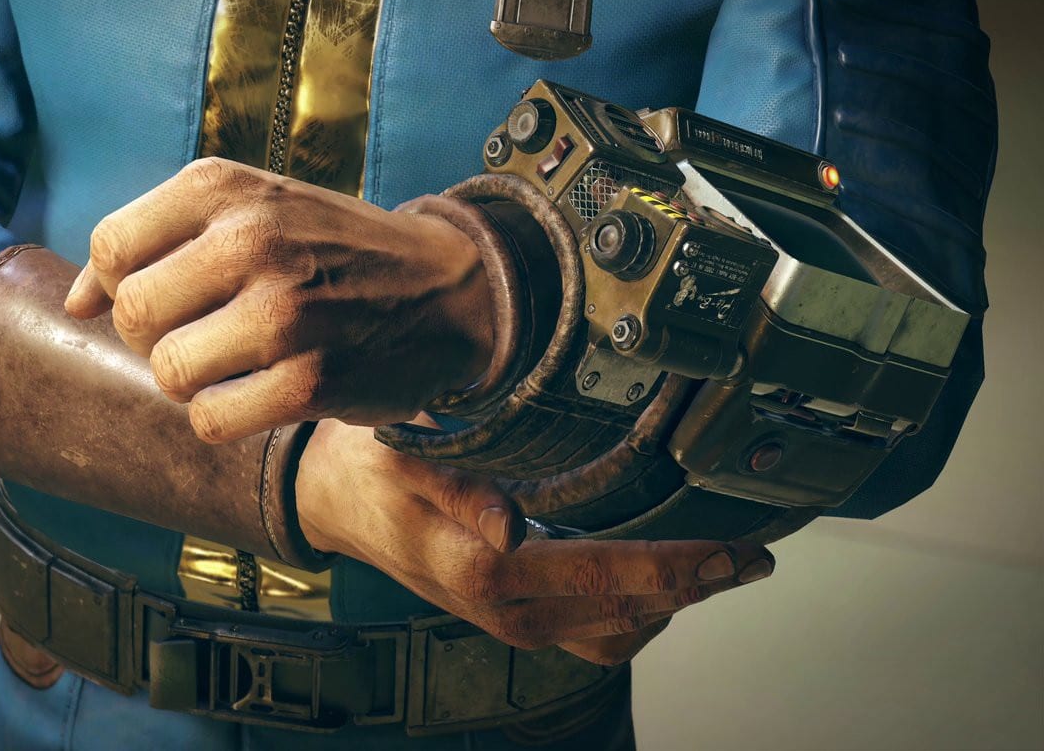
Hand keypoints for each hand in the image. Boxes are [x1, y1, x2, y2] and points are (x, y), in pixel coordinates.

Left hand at [65, 157, 493, 442]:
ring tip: (234, 363)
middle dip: (155, 338)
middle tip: (204, 334)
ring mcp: (284, 312)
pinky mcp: (312, 380)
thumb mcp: (248, 210)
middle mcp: (252, 239)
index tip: (165, 298)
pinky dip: (223, 418)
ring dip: (190, 381)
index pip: (111, 247)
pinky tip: (259, 395)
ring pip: (166, 372)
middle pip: (133, 315)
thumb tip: (73, 305)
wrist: (445, 287)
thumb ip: (153, 242)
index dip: (120, 288)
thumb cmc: (328, 249)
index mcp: (226, 188)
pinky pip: (210, 419)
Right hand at [295, 419, 775, 665]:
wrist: (334, 500)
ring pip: (619, 631)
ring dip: (675, 602)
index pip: (610, 575)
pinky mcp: (515, 615)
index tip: (736, 550)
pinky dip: (639, 608)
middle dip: (700, 584)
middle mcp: (508, 608)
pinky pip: (595, 630)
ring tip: (723, 565)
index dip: (683, 565)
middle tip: (755, 556)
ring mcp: (514, 620)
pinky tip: (663, 574)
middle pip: (631, 611)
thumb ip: (461, 487)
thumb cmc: (371, 469)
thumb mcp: (405, 458)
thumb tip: (514, 523)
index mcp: (487, 568)